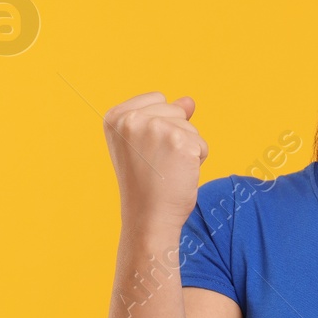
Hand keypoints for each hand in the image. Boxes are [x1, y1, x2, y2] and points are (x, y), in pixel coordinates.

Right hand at [102, 91, 208, 234]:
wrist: (148, 218)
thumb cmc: (145, 184)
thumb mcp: (145, 144)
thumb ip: (164, 116)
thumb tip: (189, 101)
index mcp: (116, 117)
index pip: (158, 99)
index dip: (159, 126)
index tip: (144, 152)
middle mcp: (132, 119)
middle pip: (175, 110)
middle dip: (174, 136)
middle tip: (156, 163)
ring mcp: (155, 129)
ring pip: (190, 127)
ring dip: (186, 149)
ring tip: (166, 170)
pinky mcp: (179, 142)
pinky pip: (201, 145)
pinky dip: (197, 161)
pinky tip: (178, 175)